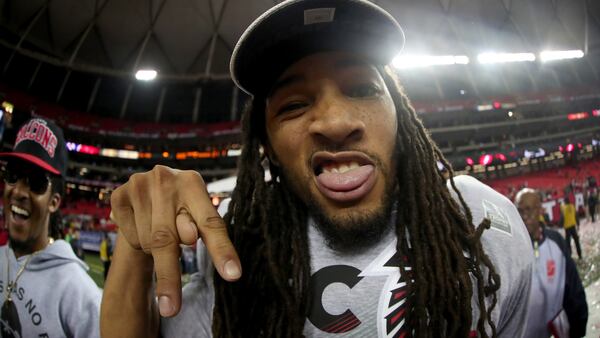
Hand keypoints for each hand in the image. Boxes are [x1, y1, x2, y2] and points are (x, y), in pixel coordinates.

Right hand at [110, 165, 240, 316]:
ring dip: (155, 252)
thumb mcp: (198, 214)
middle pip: (168, 240)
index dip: (222, 250)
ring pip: (148, 241)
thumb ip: (201, 228)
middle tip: (171, 309)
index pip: (211, 223)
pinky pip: (130, 236)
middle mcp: (165, 178)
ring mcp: (138, 185)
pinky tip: (144, 227)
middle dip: (170, 277)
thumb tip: (189, 236)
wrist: (151, 189)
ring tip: (162, 235)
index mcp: (194, 182)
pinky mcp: (118, 195)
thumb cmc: (183, 207)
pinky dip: (138, 242)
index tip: (233, 275)